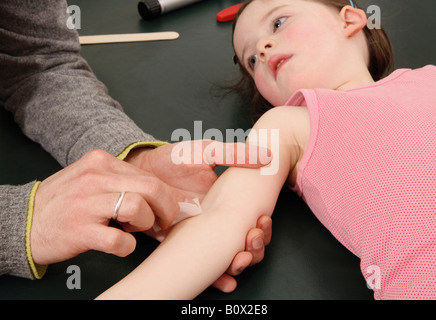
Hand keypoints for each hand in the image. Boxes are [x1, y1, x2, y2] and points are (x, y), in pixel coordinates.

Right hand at [31, 149, 186, 264]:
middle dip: (166, 208)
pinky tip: (120, 243)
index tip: (164, 208)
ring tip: (133, 228)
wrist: (24, 221)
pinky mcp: (79, 230)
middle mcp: (94, 178)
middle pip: (152, 187)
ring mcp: (86, 204)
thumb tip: (158, 192)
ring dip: (145, 223)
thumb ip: (120, 179)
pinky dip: (127, 245)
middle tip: (162, 221)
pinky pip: (119, 240)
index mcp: (100, 162)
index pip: (148, 175)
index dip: (164, 195)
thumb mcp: (90, 178)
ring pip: (138, 207)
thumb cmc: (64, 202)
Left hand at [125, 140, 272, 291]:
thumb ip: (234, 154)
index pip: (251, 221)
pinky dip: (216, 277)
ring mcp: (199, 234)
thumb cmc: (174, 158)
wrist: (139, 169)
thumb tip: (267, 156)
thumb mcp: (206, 151)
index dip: (262, 227)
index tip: (262, 222)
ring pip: (225, 258)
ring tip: (239, 262)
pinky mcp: (179, 243)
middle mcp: (216, 221)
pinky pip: (199, 265)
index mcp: (227, 202)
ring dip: (238, 264)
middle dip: (254, 249)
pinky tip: (226, 282)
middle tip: (252, 240)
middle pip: (243, 243)